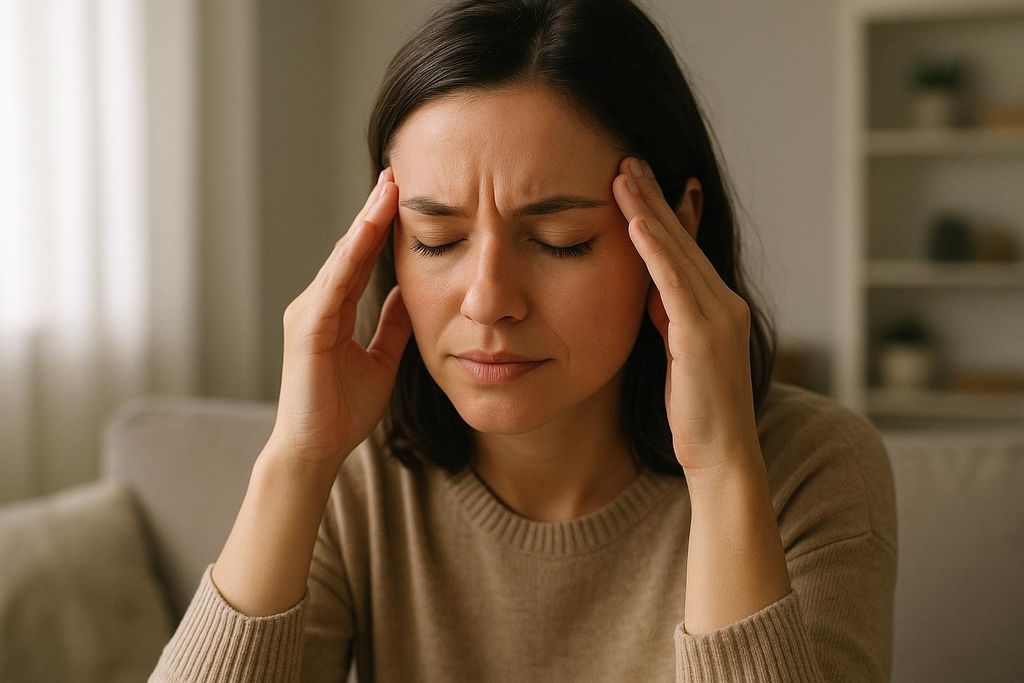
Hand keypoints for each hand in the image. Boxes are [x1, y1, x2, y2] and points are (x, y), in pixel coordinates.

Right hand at [269, 167, 412, 468]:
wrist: (316, 449)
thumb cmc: (342, 410)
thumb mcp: (380, 359)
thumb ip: (390, 325)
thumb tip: (407, 294)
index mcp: (332, 310)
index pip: (361, 258)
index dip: (381, 226)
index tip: (402, 194)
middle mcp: (316, 304)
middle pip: (351, 248)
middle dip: (373, 211)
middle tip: (396, 172)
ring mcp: (308, 313)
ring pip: (342, 258)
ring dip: (365, 222)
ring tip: (388, 189)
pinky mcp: (308, 329)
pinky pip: (334, 285)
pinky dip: (352, 256)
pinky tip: (368, 231)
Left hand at [612, 157, 760, 476]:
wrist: (722, 457)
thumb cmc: (697, 413)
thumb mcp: (678, 354)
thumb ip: (669, 317)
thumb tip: (650, 288)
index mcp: (717, 307)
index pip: (684, 250)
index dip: (662, 213)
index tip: (637, 181)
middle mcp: (724, 303)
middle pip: (682, 240)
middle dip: (654, 198)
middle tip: (627, 161)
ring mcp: (718, 317)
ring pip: (677, 253)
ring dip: (649, 211)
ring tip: (623, 176)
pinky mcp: (703, 336)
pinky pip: (674, 284)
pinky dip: (655, 251)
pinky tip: (634, 223)